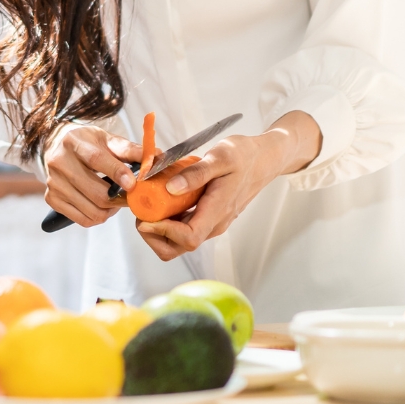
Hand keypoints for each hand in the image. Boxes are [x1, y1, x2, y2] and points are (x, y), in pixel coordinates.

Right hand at [42, 124, 142, 226]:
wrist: (56, 144)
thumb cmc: (87, 143)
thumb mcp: (107, 139)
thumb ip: (130, 149)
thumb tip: (156, 157)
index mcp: (74, 142)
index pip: (96, 160)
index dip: (116, 173)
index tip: (133, 184)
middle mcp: (59, 162)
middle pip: (96, 193)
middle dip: (120, 199)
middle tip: (132, 197)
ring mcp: (54, 182)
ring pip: (92, 210)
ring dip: (110, 211)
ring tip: (115, 200)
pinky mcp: (51, 198)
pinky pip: (82, 220)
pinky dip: (97, 217)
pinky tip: (100, 205)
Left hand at [135, 111, 321, 259]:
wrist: (264, 159)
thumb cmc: (244, 156)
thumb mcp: (221, 156)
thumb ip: (196, 173)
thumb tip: (171, 189)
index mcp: (218, 211)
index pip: (189, 238)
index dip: (163, 232)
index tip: (145, 217)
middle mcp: (214, 223)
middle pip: (179, 247)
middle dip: (154, 236)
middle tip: (141, 211)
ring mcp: (211, 222)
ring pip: (179, 241)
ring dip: (157, 229)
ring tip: (147, 204)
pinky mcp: (208, 217)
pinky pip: (183, 228)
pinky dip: (166, 221)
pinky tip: (159, 200)